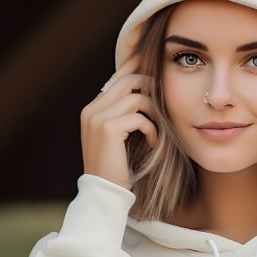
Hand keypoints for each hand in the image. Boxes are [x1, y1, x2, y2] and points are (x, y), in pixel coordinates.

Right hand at [80, 52, 158, 190]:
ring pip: (136, 97)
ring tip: (157, 131)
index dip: (135, 68)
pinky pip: (140, 117)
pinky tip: (152, 144)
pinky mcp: (109, 128)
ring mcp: (97, 118)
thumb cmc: (116, 169)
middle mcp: (91, 110)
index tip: (153, 63)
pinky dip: (152, 130)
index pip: (116, 79)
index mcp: (91, 110)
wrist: (105, 193)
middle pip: (127, 80)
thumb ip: (123, 116)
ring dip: (154, 113)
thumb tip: (144, 95)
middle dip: (150, 85)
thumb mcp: (117, 139)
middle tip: (166, 97)